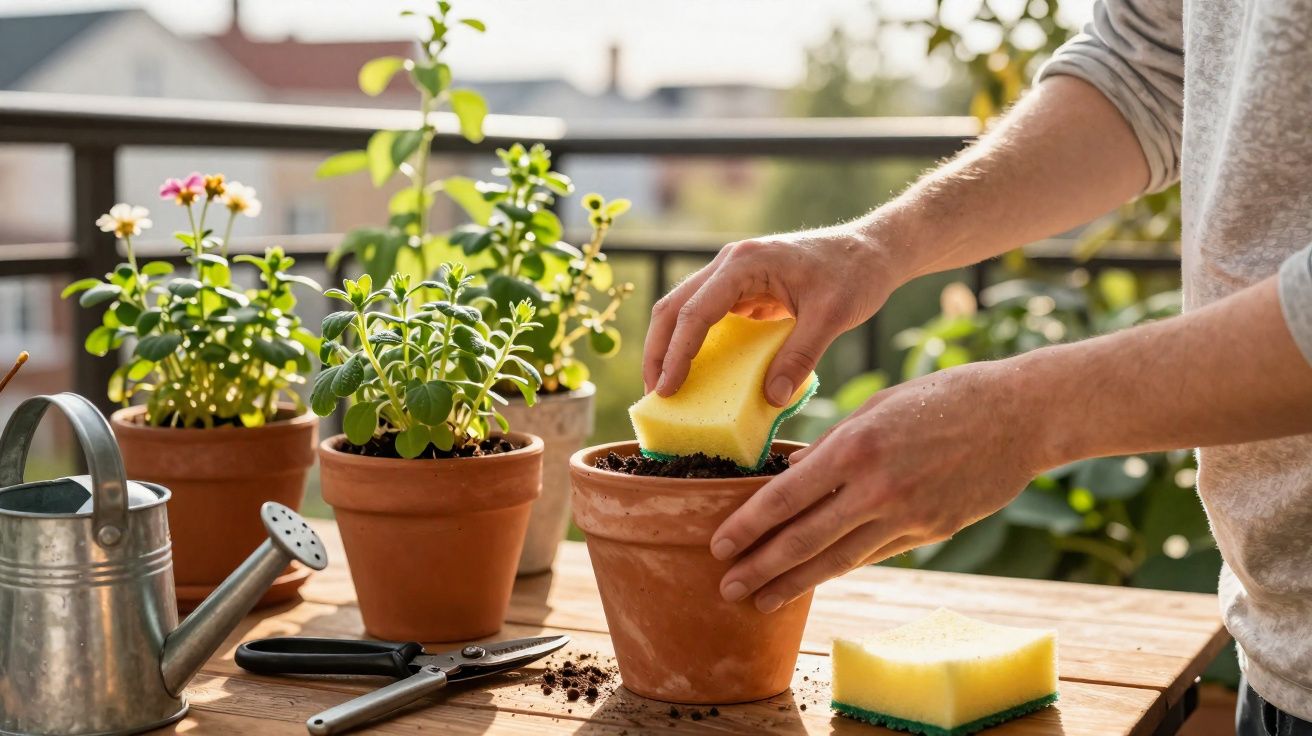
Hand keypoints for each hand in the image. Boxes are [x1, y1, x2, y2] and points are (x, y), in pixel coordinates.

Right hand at [643, 224, 897, 405]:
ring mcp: (733, 274)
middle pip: (675, 306)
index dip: (677, 353)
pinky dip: (695, 343)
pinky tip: (696, 371)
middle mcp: (730, 263)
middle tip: (655, 394)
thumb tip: (770, 399)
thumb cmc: (855, 274)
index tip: (667, 389)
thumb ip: (801, 356)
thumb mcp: (833, 317)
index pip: (696, 311)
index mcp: (746, 263)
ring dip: (670, 346)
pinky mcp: (742, 287)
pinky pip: (707, 315)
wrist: (871, 250)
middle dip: (659, 351)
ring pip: (684, 308)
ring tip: (665, 387)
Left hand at [709, 360, 1050, 611]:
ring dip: (793, 583)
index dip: (748, 526)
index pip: (785, 497)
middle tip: (725, 586)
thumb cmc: (943, 397)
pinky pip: (872, 554)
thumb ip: (831, 445)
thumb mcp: (876, 407)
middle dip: (759, 567)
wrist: (1020, 416)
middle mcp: (876, 488)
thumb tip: (790, 474)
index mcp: (856, 447)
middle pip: (804, 539)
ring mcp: (906, 516)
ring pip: (836, 559)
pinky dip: (838, 568)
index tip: (719, 545)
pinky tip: (813, 579)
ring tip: (760, 600)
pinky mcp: (930, 532)